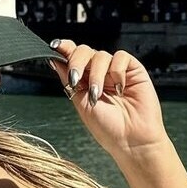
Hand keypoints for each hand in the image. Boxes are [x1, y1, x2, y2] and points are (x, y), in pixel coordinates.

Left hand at [47, 39, 168, 153]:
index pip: (72, 57)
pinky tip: (120, 88)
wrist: (131, 141)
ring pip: (100, 55)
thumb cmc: (107, 128)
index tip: (54, 46)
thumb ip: (68, 79)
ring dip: (96, 75)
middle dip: (76, 62)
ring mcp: (115, 71)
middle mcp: (99, 74)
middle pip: (84, 51)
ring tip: (98, 95)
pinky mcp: (133, 70)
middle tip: (75, 78)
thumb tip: (53, 59)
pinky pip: (121, 57)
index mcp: (84, 81)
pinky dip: (117, 71)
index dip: (64, 48)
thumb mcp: (80, 102)